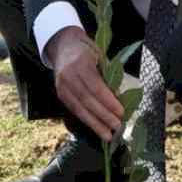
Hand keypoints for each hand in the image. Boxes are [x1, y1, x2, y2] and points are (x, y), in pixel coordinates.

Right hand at [47, 27, 122, 141]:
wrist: (64, 46)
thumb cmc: (88, 52)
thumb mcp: (100, 57)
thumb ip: (108, 76)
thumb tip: (120, 99)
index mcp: (81, 63)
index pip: (96, 86)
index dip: (108, 101)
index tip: (121, 112)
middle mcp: (68, 75)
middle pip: (87, 100)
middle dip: (104, 116)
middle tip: (117, 127)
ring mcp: (62, 85)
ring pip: (79, 108)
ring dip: (95, 124)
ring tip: (107, 135)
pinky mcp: (60, 94)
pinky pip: (74, 110)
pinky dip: (86, 120)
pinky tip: (96, 128)